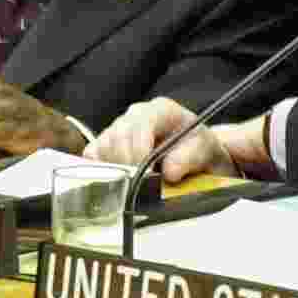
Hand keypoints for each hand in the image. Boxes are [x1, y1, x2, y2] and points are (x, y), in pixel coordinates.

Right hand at [82, 97, 237, 182]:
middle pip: (117, 135)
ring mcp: (118, 128)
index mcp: (161, 110)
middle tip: (139, 186)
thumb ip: (189, 157)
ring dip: (116, 169)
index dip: (138, 149)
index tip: (143, 174)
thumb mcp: (204, 150)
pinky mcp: (106, 144)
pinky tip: (120, 179)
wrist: (195, 155)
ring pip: (103, 146)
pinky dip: (102, 170)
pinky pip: (92, 156)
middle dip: (127, 164)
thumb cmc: (198, 149)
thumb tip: (169, 171)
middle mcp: (136, 115)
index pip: (140, 123)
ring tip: (134, 183)